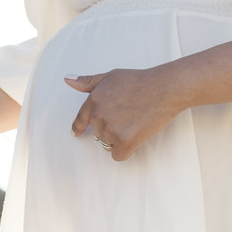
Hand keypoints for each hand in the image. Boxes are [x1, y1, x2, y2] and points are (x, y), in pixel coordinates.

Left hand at [65, 65, 182, 161]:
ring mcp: (111, 131)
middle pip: (98, 133)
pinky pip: (118, 156)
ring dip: (119, 138)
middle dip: (110, 127)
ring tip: (134, 121)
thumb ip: (87, 82)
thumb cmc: (140, 81)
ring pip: (109, 144)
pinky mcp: (124, 142)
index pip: (80, 121)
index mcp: (93, 101)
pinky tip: (136, 136)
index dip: (78, 128)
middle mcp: (98, 117)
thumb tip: (67, 79)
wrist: (164, 89)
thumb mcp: (110, 76)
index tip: (76, 134)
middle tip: (128, 115)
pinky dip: (126, 150)